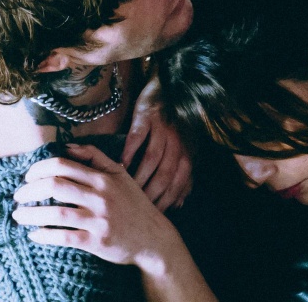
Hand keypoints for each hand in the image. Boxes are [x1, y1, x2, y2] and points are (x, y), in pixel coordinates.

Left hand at [12, 144, 179, 267]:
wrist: (152, 236)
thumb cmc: (133, 203)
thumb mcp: (120, 175)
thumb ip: (96, 157)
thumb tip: (67, 146)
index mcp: (104, 178)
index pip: (63, 165)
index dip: (39, 168)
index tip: (29, 176)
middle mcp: (100, 196)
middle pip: (54, 186)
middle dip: (29, 189)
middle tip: (20, 195)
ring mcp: (99, 219)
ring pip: (55, 213)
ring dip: (30, 214)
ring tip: (19, 215)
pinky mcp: (97, 241)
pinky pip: (63, 237)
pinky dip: (44, 236)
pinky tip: (35, 235)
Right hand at [123, 76, 191, 211]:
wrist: (168, 90)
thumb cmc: (176, 126)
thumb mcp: (185, 151)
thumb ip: (184, 178)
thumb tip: (180, 203)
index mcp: (188, 152)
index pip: (180, 183)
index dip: (167, 201)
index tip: (153, 216)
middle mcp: (178, 141)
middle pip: (166, 174)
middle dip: (151, 194)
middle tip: (136, 210)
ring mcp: (163, 128)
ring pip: (152, 158)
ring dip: (139, 177)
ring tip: (126, 193)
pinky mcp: (147, 117)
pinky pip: (137, 138)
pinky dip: (129, 153)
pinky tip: (119, 166)